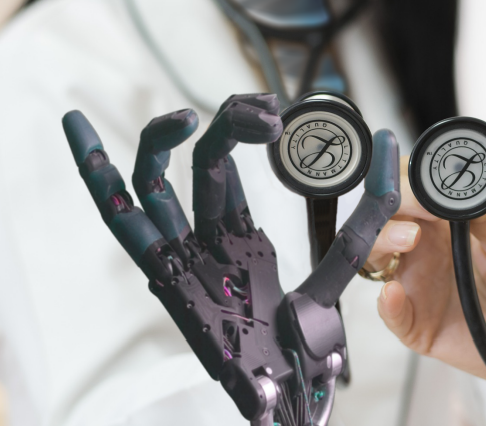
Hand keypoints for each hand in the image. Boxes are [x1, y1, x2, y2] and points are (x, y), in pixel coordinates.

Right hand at [62, 94, 400, 425]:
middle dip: (226, 126)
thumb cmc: (304, 339)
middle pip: (202, 165)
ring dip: (159, 141)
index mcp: (239, 238)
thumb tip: (393, 155)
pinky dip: (99, 177)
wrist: (287, 388)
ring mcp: (181, 255)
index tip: (273, 109)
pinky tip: (80, 133)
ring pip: (153, 184)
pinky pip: (124, 222)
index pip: (229, 170)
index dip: (242, 127)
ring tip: (184, 117)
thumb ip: (368, 218)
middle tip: (265, 112)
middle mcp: (204, 241)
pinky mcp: (165, 275)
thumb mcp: (341, 266)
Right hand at [368, 157, 485, 411]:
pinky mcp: (421, 327)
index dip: (405, 185)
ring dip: (382, 245)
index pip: (410, 196)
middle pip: (384, 224)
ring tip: (406, 240)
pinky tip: (394, 293)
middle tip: (410, 214)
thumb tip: (462, 186)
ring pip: (377, 262)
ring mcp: (420, 290)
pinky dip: (388, 304)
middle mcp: (426, 254)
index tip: (414, 183)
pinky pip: (394, 315)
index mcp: (447, 227)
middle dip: (387, 212)